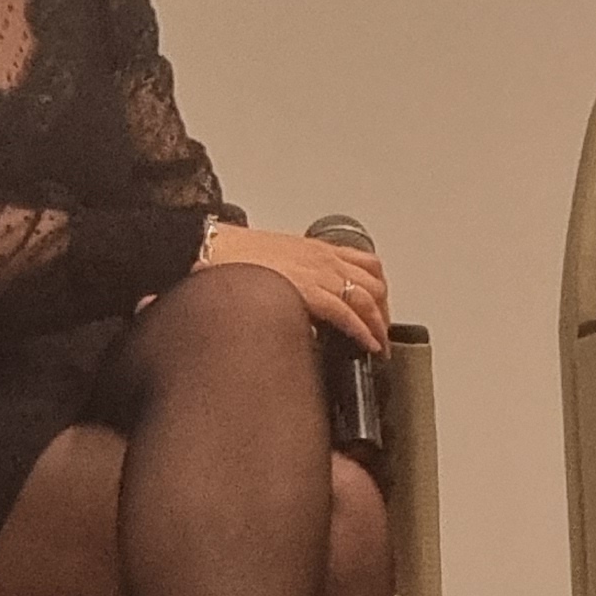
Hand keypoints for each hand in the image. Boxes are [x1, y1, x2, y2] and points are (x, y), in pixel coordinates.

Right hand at [199, 223, 389, 352]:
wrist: (212, 249)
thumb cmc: (232, 255)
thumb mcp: (273, 259)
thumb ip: (291, 276)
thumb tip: (295, 296)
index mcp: (316, 250)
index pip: (364, 264)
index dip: (377, 290)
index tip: (378, 310)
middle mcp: (324, 260)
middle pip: (374, 283)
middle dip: (383, 310)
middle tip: (382, 332)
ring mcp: (320, 274)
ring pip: (369, 298)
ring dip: (379, 323)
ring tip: (378, 344)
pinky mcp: (311, 292)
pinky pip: (349, 314)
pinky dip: (364, 331)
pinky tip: (367, 345)